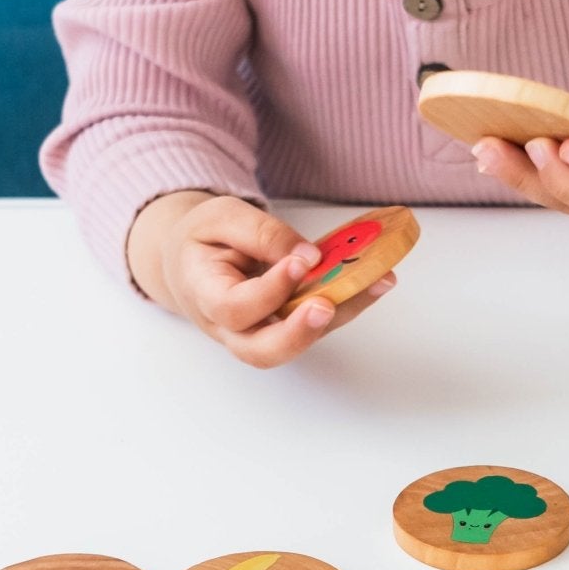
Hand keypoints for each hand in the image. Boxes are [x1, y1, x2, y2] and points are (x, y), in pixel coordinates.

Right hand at [152, 194, 395, 367]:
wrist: (192, 259)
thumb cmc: (203, 239)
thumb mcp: (221, 218)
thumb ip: (261, 233)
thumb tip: (309, 256)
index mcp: (203, 296)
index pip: (233, 307)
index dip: (269, 291)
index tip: (300, 262)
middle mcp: (230, 328)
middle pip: (261, 351)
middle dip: (299, 333)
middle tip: (328, 306)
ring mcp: (258, 333)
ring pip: (297, 342)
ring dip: (340, 315)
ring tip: (377, 281)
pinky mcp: (285, 327)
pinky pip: (316, 324)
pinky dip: (348, 303)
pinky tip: (376, 279)